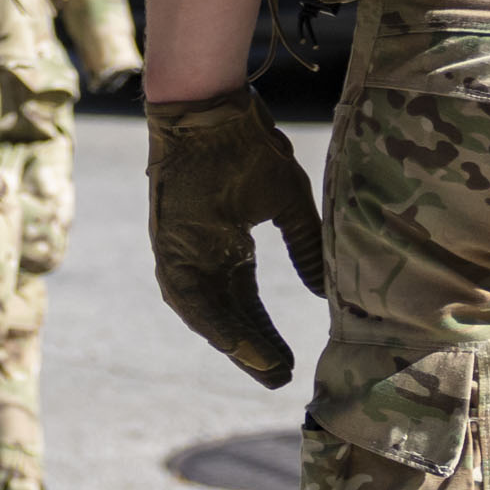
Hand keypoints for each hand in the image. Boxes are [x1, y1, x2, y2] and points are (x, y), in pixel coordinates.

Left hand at [148, 90, 324, 389]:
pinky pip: (185, 290)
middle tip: (278, 378)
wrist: (209, 110)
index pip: (246, 303)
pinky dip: (208, 317)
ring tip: (262, 368)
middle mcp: (201, 255)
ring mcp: (180, 250)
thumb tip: (321, 292)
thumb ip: (305, 246)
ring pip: (203, 311)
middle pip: (225, 314)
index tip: (287, 364)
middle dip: (250, 349)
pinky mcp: (168, 242)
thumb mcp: (287, 203)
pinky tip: (230, 341)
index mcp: (226, 248)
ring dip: (232, 341)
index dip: (265, 334)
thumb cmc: (246, 146)